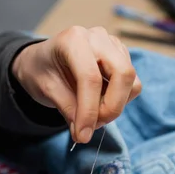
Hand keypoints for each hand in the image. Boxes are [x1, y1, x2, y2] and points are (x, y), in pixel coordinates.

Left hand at [11, 26, 141, 142]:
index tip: (83, 135)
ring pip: (131, 81)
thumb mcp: (46, 90)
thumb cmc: (42, 71)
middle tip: (93, 126)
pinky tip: (99, 102)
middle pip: (123, 73)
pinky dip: (119, 100)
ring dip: (115, 105)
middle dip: (111, 107)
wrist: (43, 61)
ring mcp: (113, 45)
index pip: (90, 77)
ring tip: (92, 114)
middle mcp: (98, 38)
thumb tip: (85, 133)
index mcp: (74, 40)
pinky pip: (132, 84)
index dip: (89, 111)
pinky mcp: (122, 57)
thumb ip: (68, 109)